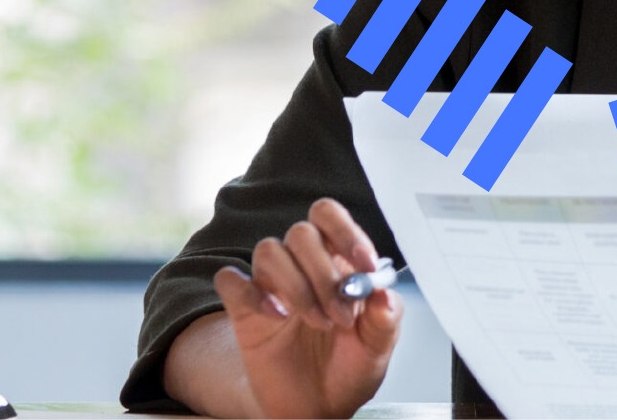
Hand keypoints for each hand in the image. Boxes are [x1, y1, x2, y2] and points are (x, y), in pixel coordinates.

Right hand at [211, 196, 403, 418]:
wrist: (318, 407)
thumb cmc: (351, 366)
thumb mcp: (379, 346)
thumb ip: (386, 317)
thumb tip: (384, 291)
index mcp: (339, 260)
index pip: (331, 217)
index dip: (347, 232)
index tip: (364, 266)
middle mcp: (303, 265)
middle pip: (301, 232)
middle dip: (324, 272)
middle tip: (341, 315)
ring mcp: (271, 285)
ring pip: (269, 250)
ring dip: (296, 286)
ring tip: (318, 322)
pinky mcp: (244, 310)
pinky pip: (230, 280)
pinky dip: (251, 293)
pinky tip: (276, 316)